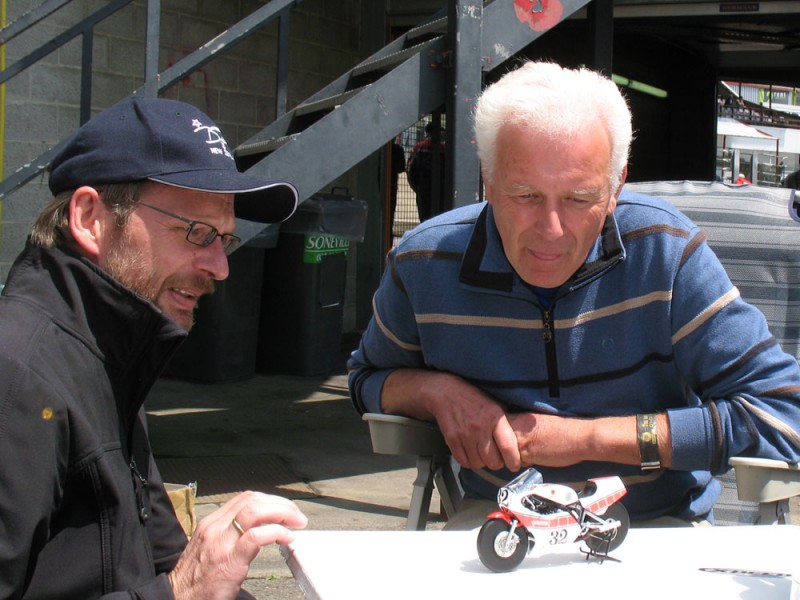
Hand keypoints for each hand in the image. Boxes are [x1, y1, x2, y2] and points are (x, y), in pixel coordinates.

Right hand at [168, 491, 307, 599]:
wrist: (177, 599)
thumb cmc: (196, 579)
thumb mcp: (210, 547)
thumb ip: (230, 534)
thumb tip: (259, 527)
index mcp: (212, 523)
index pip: (245, 498)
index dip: (270, 499)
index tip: (285, 508)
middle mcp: (215, 528)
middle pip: (253, 500)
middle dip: (280, 504)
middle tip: (296, 516)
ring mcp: (221, 543)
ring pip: (255, 511)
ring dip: (282, 513)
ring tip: (296, 523)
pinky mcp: (229, 561)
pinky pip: (256, 537)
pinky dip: (276, 532)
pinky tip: (286, 538)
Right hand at [383, 370, 519, 471]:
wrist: (446, 392)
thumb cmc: (474, 398)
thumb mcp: (496, 405)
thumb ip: (506, 423)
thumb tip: (520, 440)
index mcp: (495, 418)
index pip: (508, 447)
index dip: (513, 461)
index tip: (514, 465)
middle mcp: (480, 428)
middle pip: (493, 461)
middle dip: (497, 463)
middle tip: (496, 458)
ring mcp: (465, 434)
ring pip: (478, 463)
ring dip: (482, 462)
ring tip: (482, 453)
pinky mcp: (452, 439)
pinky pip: (463, 461)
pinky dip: (468, 461)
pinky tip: (471, 452)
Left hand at [508, 412, 651, 467]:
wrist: (580, 437)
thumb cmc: (564, 432)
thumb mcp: (539, 425)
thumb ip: (522, 430)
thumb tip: (511, 440)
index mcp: (520, 417)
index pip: (497, 427)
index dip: (497, 437)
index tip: (499, 441)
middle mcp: (517, 426)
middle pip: (495, 440)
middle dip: (498, 448)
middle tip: (507, 452)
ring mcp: (520, 439)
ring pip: (503, 452)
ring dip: (509, 457)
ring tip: (525, 455)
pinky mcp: (527, 452)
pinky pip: (515, 462)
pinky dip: (521, 464)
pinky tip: (535, 459)